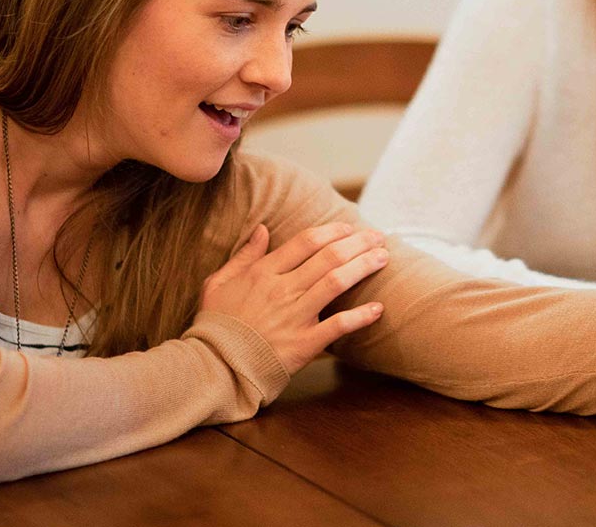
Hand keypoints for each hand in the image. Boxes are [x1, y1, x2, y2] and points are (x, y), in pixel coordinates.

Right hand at [197, 222, 388, 373]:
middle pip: (328, 257)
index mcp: (263, 273)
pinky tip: (378, 309)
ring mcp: (294, 317)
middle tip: (378, 236)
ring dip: (363, 267)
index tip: (350, 227)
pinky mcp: (303, 344)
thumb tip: (262, 228)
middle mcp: (282, 289)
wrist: (213, 368)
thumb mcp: (218, 283)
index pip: (306, 242)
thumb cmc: (215, 326)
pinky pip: (338, 326)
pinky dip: (360, 317)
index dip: (332, 230)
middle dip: (357, 243)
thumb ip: (243, 255)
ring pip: (337, 282)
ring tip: (383, 258)